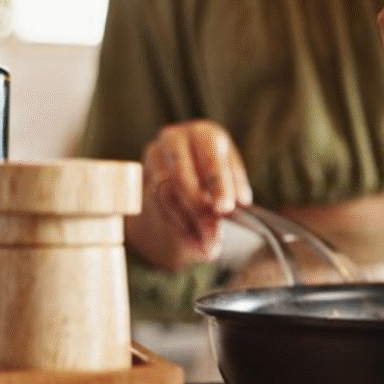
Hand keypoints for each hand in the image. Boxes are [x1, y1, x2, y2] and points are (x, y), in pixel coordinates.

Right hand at [138, 120, 251, 267]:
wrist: (186, 160)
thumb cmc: (215, 165)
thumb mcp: (230, 169)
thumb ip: (235, 183)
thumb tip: (241, 201)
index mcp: (204, 133)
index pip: (210, 158)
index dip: (218, 184)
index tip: (226, 208)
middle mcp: (174, 139)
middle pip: (183, 179)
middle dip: (200, 214)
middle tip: (214, 241)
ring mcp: (154, 157)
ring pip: (167, 197)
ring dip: (188, 228)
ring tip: (208, 250)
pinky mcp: (143, 175)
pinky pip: (158, 207)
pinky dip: (179, 229)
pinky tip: (195, 245)